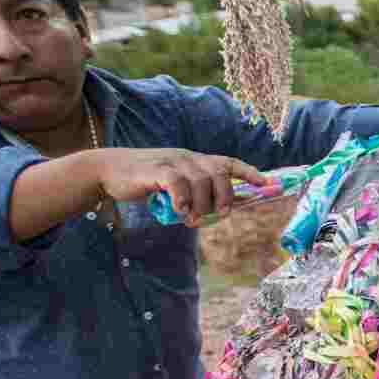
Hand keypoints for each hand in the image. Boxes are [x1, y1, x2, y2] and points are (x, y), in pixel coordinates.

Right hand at [93, 148, 267, 226]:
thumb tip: (232, 206)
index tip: (267, 183)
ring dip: (201, 205)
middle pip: (219, 173)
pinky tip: (179, 212)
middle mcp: (188, 158)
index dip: (249, 172)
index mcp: (196, 161)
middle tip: (221, 215)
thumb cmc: (148, 181)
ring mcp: (172, 162)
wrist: (111, 171)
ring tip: (192, 220)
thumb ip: (202, 193)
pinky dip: (182, 200)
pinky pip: (177, 184)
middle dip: (225, 196)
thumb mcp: (180, 185)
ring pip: (201, 180)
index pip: (228, 162)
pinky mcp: (156, 170)